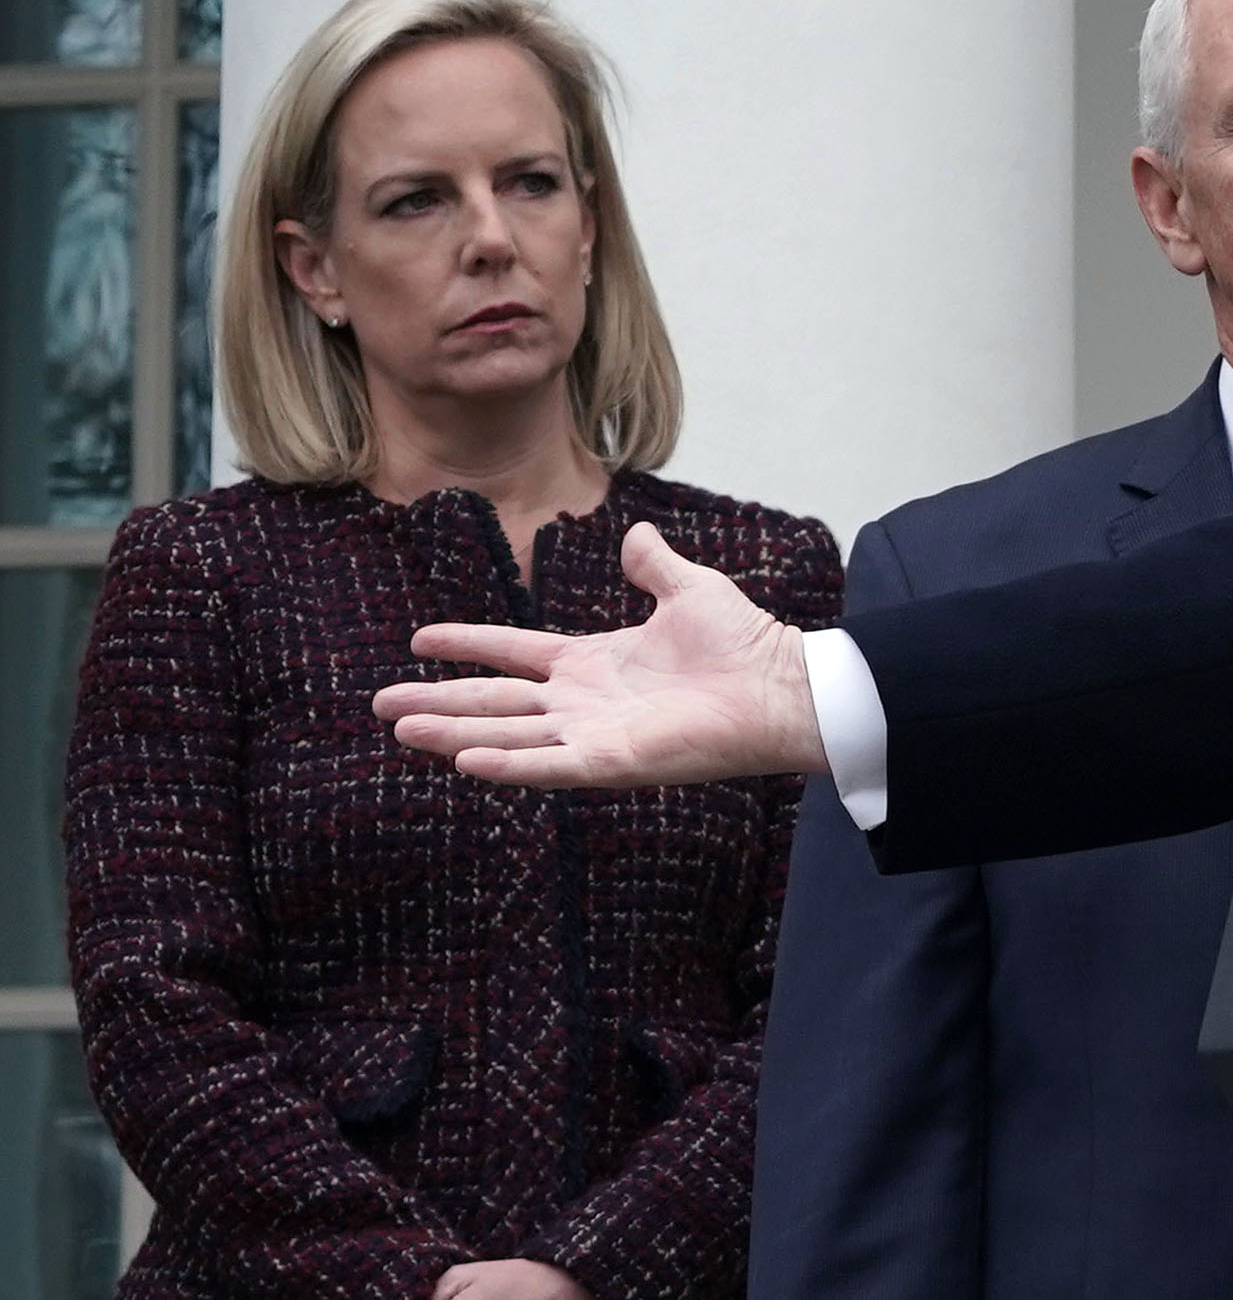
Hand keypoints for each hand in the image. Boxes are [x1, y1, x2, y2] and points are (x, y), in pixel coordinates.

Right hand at [377, 523, 826, 788]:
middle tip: (382, 705)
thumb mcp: (688, 590)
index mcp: (592, 661)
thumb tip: (636, 535)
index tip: (418, 641)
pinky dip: (509, 763)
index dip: (466, 645)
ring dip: (454, 733)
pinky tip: (464, 760)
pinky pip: (550, 764)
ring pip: (507, 733)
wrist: (782, 685)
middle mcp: (583, 701)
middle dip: (438, 703)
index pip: (511, 652)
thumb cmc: (744, 643)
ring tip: (401, 730)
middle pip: (494, 701)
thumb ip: (654, 566)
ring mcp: (594, 733)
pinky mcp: (613, 760)